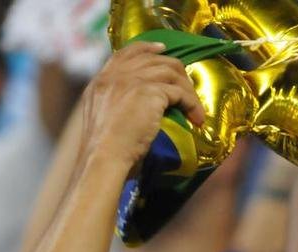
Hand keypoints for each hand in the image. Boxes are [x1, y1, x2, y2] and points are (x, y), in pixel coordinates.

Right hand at [78, 43, 204, 170]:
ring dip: (187, 90)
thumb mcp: (103, 120)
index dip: (146, 48)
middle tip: (187, 86)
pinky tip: (195, 117)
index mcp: (101, 81)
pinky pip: (179, 92)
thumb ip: (116, 105)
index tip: (162, 50)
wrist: (104, 157)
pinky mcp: (149, 92)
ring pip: (169, 72)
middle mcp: (115, 76)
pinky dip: (191, 104)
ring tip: (195, 108)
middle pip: (153, 59)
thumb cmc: (103, 151)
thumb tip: (137, 108)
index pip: (126, 53)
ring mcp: (132, 81)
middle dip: (175, 70)